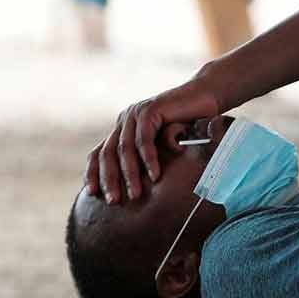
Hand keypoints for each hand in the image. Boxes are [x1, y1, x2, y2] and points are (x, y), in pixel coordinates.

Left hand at [85, 79, 220, 202]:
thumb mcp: (164, 144)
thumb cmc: (189, 124)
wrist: (206, 97)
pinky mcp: (150, 110)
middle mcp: (126, 120)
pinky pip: (144, 139)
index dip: (93, 173)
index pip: (100, 152)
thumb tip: (142, 186)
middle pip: (108, 153)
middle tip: (114, 201)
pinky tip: (155, 176)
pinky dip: (149, 159)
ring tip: (135, 194)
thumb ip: (151, 157)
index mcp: (124, 128)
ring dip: (130, 174)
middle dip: (109, 179)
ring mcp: (136, 114)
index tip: (92, 194)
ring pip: (125, 149)